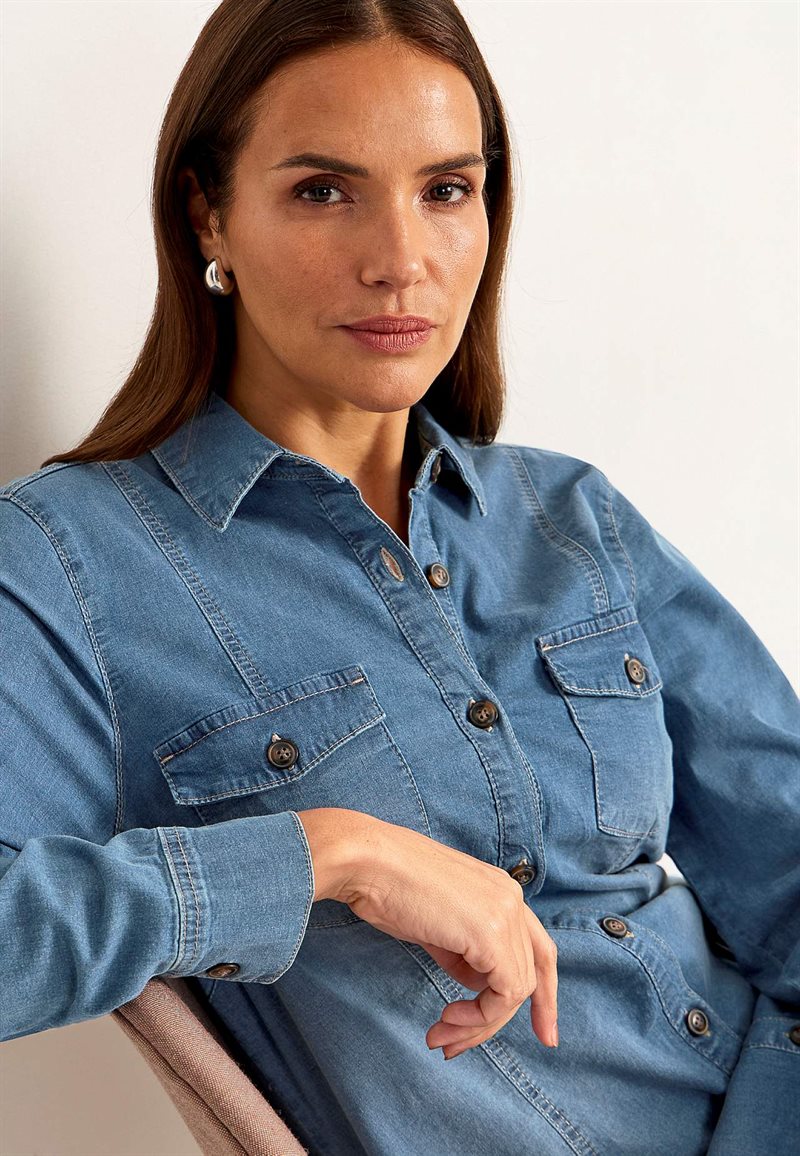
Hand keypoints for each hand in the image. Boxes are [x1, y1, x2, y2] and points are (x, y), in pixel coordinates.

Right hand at [338, 817, 558, 1058]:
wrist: (368, 863)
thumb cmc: (389, 887)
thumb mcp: (436, 924)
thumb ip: (463, 951)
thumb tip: (474, 981)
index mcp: (501, 889)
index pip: (539, 949)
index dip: (545, 994)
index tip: (543, 1033)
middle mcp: (512, 899)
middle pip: (532, 974)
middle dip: (501, 1019)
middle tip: (461, 1047)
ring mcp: (506, 914)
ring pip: (516, 990)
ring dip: (478, 1024)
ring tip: (441, 1036)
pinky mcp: (492, 934)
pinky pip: (504, 993)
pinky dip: (478, 1016)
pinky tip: (446, 1017)